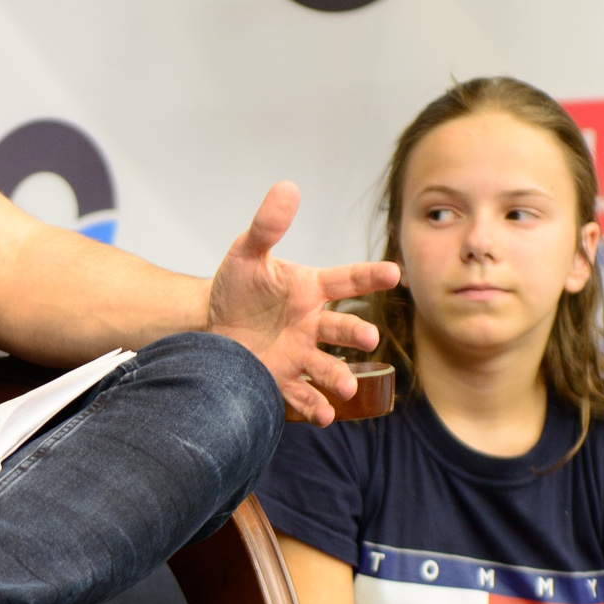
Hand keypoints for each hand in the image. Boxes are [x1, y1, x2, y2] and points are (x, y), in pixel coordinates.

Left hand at [207, 182, 398, 424]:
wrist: (208, 324)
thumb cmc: (235, 287)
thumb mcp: (247, 253)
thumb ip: (267, 225)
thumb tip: (286, 187)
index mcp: (311, 290)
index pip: (347, 280)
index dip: (370, 277)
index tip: (394, 274)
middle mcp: (312, 324)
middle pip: (342, 330)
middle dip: (357, 335)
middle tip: (367, 340)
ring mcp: (300, 354)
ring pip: (328, 367)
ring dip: (340, 378)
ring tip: (346, 387)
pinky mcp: (282, 380)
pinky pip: (302, 396)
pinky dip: (314, 407)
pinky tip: (324, 416)